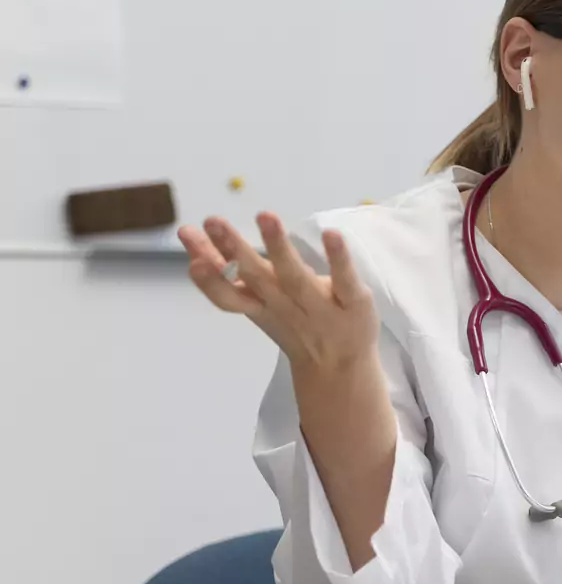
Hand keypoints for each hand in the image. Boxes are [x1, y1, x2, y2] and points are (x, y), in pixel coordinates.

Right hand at [177, 212, 378, 373]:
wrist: (340, 367)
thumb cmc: (293, 323)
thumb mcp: (256, 300)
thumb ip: (224, 271)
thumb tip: (188, 235)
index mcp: (260, 304)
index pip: (227, 291)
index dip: (206, 270)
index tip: (186, 236)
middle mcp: (286, 305)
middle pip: (258, 279)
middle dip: (234, 250)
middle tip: (213, 220)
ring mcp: (320, 306)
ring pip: (296, 277)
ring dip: (278, 247)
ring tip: (264, 215)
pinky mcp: (354, 303)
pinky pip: (345, 280)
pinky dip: (338, 258)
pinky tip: (331, 234)